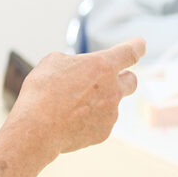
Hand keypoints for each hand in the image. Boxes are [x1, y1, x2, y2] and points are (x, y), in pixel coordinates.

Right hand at [8, 38, 144, 154]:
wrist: (37, 127)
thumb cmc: (42, 91)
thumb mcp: (53, 62)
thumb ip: (74, 62)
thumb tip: (78, 71)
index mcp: (102, 66)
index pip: (129, 52)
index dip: (136, 46)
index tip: (140, 44)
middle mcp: (113, 89)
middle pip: (131, 80)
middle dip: (122, 78)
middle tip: (106, 80)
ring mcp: (111, 113)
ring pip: (111, 103)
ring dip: (98, 101)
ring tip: (69, 105)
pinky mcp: (104, 132)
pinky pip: (100, 122)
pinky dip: (89, 120)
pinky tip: (69, 120)